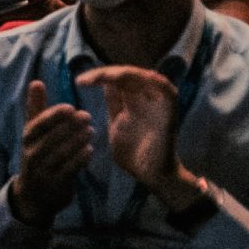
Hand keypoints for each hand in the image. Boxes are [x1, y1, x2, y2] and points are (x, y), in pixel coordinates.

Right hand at [8, 79, 91, 225]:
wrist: (34, 194)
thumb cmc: (37, 154)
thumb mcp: (33, 132)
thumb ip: (36, 108)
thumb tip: (36, 82)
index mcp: (27, 138)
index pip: (38, 125)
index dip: (54, 116)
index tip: (70, 107)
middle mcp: (32, 154)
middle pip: (51, 138)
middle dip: (69, 127)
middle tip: (87, 116)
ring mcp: (43, 170)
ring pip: (60, 153)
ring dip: (76, 141)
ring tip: (91, 130)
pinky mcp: (55, 183)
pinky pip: (68, 169)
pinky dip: (80, 159)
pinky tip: (90, 149)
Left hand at [78, 64, 200, 211]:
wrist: (150, 176)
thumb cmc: (133, 154)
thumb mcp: (117, 124)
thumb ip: (114, 105)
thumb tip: (104, 84)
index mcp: (133, 102)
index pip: (117, 80)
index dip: (98, 76)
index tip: (79, 82)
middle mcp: (147, 99)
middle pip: (129, 75)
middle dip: (105, 73)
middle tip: (84, 80)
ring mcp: (159, 104)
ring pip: (145, 77)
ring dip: (124, 74)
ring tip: (104, 77)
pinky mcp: (169, 114)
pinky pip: (168, 92)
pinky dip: (156, 82)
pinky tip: (139, 78)